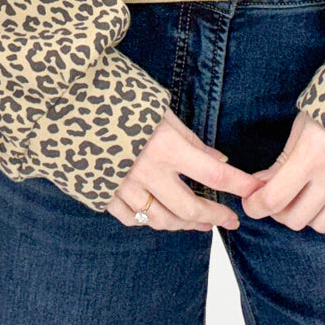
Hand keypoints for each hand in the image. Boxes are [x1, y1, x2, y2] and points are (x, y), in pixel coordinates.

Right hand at [108, 107, 262, 232]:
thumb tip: (218, 162)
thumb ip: (191, 141)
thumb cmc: (120, 100)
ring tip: (200, 223)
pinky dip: (148, 220)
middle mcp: (146, 171)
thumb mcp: (161, 112)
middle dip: (214, 216)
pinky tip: (160, 216)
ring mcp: (123, 186)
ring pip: (161, 220)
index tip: (255, 193)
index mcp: (165, 146)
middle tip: (230, 220)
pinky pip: (131, 219)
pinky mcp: (102, 194)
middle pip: (190, 208)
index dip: (239, 186)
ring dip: (185, 224)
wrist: (69, 103)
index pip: (214, 174)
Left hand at [240, 109, 324, 233]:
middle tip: (278, 197)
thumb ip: (281, 162)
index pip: (274, 198)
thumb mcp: (302, 127)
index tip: (251, 202)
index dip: (255, 206)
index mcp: (310, 154)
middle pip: (295, 218)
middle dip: (279, 211)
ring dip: (307, 215)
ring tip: (305, 197)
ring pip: (321, 224)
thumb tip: (259, 187)